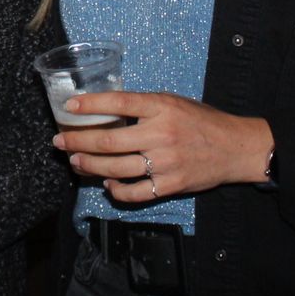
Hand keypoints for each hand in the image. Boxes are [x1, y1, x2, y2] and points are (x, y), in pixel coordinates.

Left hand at [52, 91, 272, 203]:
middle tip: (59, 141)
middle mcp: (161, 134)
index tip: (69, 106)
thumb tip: (106, 109)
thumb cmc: (202, 122)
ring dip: (90, 166)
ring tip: (75, 162)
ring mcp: (166, 162)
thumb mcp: (174, 103)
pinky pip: (136, 192)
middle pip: (109, 140)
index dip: (91, 104)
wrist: (235, 148)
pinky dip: (117, 190)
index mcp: (162, 107)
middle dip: (78, 141)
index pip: (120, 103)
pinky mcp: (171, 184)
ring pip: (116, 168)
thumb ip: (145, 107)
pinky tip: (107, 184)